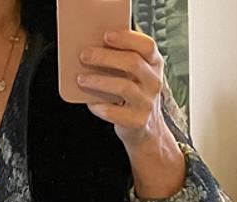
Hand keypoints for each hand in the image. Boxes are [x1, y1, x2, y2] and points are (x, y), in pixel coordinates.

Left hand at [77, 28, 165, 147]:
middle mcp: (154, 82)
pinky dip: (100, 106)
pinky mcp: (137, 122)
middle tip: (84, 55)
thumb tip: (93, 48)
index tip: (106, 35)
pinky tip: (90, 102)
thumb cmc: (135, 95)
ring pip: (123, 87)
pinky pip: (114, 112)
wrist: (146, 130)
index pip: (147, 45)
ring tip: (81, 78)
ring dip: (99, 81)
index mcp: (155, 65)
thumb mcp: (136, 75)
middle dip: (105, 57)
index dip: (127, 39)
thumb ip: (123, 61)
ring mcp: (147, 103)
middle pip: (132, 63)